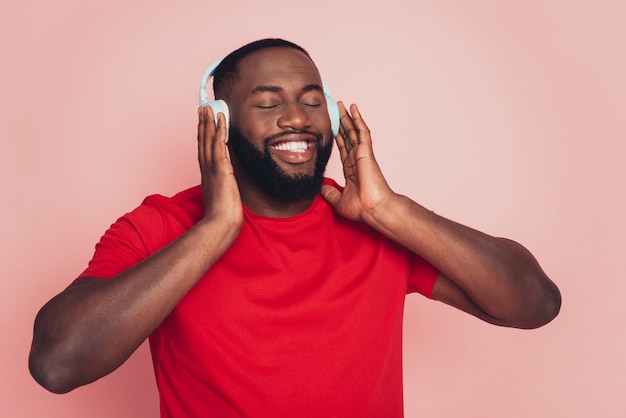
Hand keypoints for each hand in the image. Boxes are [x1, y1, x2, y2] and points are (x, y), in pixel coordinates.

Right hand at [197, 107, 242, 226]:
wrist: (220, 223)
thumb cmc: (223, 214)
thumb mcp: (224, 195)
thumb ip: (225, 185)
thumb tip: (230, 181)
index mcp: (207, 174)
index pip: (204, 150)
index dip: (203, 135)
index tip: (203, 123)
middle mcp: (207, 168)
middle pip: (203, 141)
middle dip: (202, 123)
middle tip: (202, 108)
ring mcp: (212, 167)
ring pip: (209, 139)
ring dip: (209, 122)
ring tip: (208, 107)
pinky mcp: (220, 168)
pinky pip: (219, 144)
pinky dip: (220, 130)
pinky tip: (221, 119)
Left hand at [321, 102, 395, 224]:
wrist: (373, 209)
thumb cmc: (361, 208)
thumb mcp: (338, 200)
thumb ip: (329, 192)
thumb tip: (320, 186)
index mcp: (351, 169)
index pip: (343, 148)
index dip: (337, 137)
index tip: (332, 128)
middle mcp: (357, 159)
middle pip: (348, 136)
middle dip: (342, 123)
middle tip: (336, 109)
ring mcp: (362, 155)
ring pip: (354, 131)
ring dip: (348, 117)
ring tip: (343, 104)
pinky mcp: (366, 152)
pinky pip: (362, 132)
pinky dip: (358, 119)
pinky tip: (353, 109)